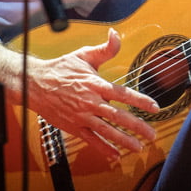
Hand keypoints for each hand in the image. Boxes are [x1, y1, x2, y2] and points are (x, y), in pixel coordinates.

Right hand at [21, 28, 159, 159]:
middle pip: (117, 116)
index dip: (140, 100)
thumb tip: (117, 34)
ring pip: (106, 131)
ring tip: (138, 147)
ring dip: (123, 140)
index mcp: (95, 84)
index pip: (122, 93)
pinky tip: (115, 155)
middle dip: (137, 126)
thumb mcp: (84, 55)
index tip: (155, 107)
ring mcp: (81, 116)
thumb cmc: (62, 68)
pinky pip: (91, 140)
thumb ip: (106, 48)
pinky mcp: (73, 126)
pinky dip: (103, 148)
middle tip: (152, 134)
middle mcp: (90, 102)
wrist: (35, 84)